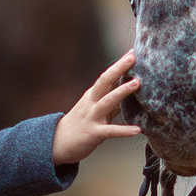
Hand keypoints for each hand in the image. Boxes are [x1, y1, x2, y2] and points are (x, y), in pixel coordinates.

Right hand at [50, 49, 144, 165]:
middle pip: (104, 81)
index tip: (132, 52)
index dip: (119, 64)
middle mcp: (91, 102)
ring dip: (122, 91)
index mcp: (92, 95)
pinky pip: (110, 131)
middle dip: (118, 68)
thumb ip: (110, 100)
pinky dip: (124, 130)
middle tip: (133, 57)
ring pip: (107, 101)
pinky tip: (137, 129)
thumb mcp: (94, 108)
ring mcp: (92, 117)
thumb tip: (127, 91)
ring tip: (137, 83)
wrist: (58, 142)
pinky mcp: (93, 133)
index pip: (107, 76)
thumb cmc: (80, 124)